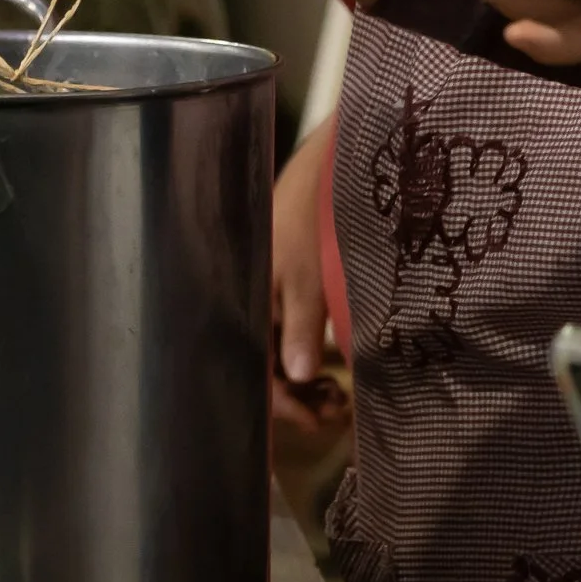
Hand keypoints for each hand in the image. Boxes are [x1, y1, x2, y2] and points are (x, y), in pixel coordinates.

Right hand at [268, 118, 347, 444]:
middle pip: (260, 362)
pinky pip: (291, 330)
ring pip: (277, 350)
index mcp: (242, 294)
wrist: (327, 162)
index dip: (274, 398)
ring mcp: (269, 288)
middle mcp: (250, 296)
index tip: (311, 419)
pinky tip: (334, 364)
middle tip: (333, 411)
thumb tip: (299, 376)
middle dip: (293, 394)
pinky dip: (310, 350)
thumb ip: (301, 325)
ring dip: (304, 377)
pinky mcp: (287, 279)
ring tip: (338, 394)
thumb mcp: (307, 270)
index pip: (245, 363)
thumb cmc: (309, 212)